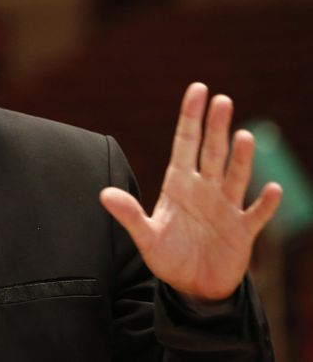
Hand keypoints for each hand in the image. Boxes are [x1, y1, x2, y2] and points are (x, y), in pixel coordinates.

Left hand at [100, 83, 281, 300]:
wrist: (192, 286)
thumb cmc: (168, 256)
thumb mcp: (146, 236)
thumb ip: (128, 215)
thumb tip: (103, 194)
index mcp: (179, 184)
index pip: (185, 142)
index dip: (190, 116)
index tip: (198, 89)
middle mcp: (204, 190)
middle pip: (212, 152)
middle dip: (216, 127)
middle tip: (222, 100)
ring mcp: (226, 209)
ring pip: (235, 177)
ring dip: (240, 158)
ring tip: (243, 136)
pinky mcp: (243, 232)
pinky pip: (256, 214)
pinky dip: (265, 204)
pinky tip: (272, 189)